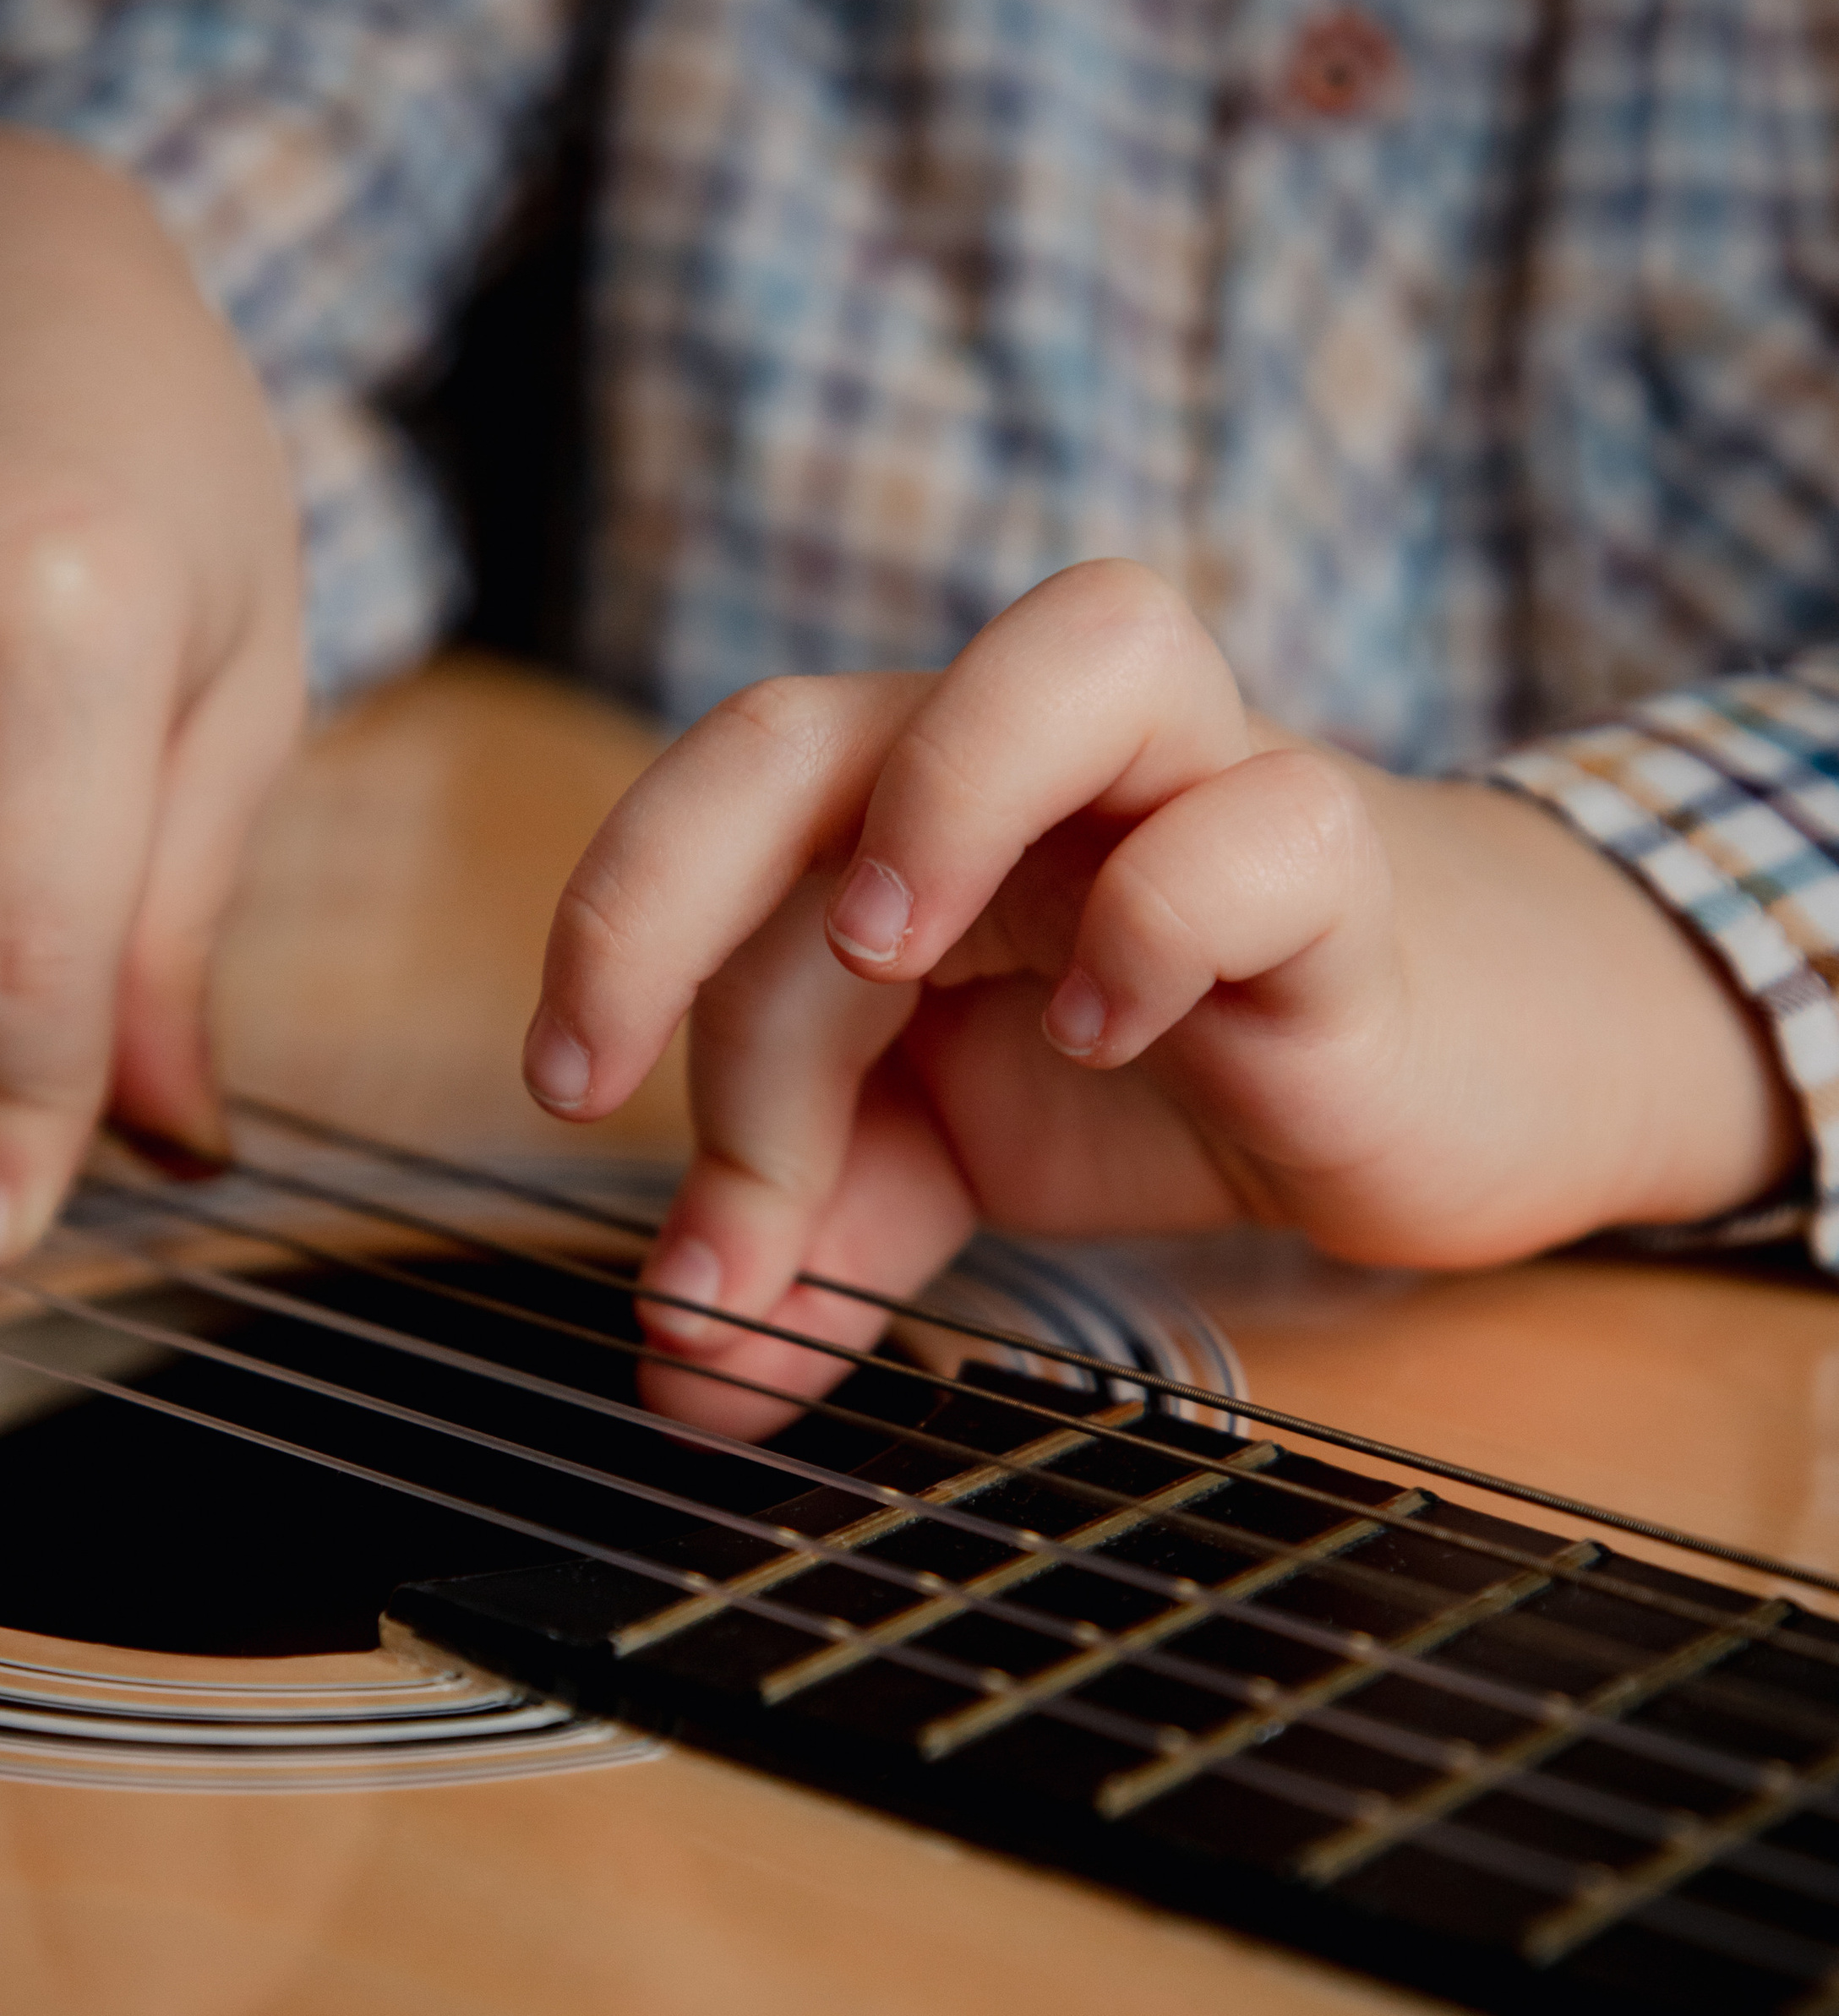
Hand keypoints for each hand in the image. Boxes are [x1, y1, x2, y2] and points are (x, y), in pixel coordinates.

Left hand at [525, 562, 1801, 1430]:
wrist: (1451, 1073)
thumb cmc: (1181, 1066)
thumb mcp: (956, 1158)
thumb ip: (819, 1244)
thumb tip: (686, 1375)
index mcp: (912, 813)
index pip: (729, 824)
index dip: (618, 934)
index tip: (565, 1087)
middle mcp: (1039, 769)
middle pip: (820, 718)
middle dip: (668, 878)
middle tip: (608, 1061)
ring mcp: (1202, 795)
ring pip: (1089, 640)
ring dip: (944, 791)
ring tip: (882, 954)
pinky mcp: (1348, 883)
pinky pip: (1269, 823)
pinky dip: (1171, 914)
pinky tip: (1112, 1037)